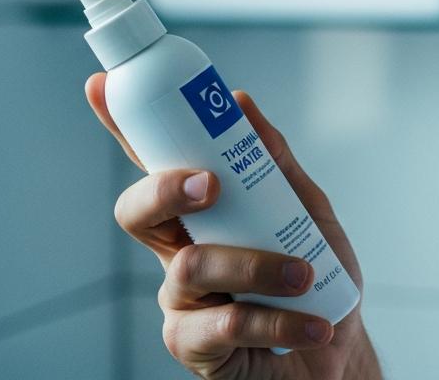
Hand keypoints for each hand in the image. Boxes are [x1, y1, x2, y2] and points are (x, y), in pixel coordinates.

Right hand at [86, 73, 382, 379]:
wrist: (340, 355)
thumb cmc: (317, 283)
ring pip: (191, 267)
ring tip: (305, 276)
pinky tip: (309, 324)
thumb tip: (241, 103)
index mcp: (201, 215)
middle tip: (212, 184)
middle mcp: (181, 254)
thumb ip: (274, 163)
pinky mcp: (196, 348)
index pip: (154, 165)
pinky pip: (219, 325)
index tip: (99, 87)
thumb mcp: (307, 212)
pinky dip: (273, 320)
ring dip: (256, 265)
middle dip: (164, 189)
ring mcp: (183, 303)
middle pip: (137, 213)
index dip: (121, 129)